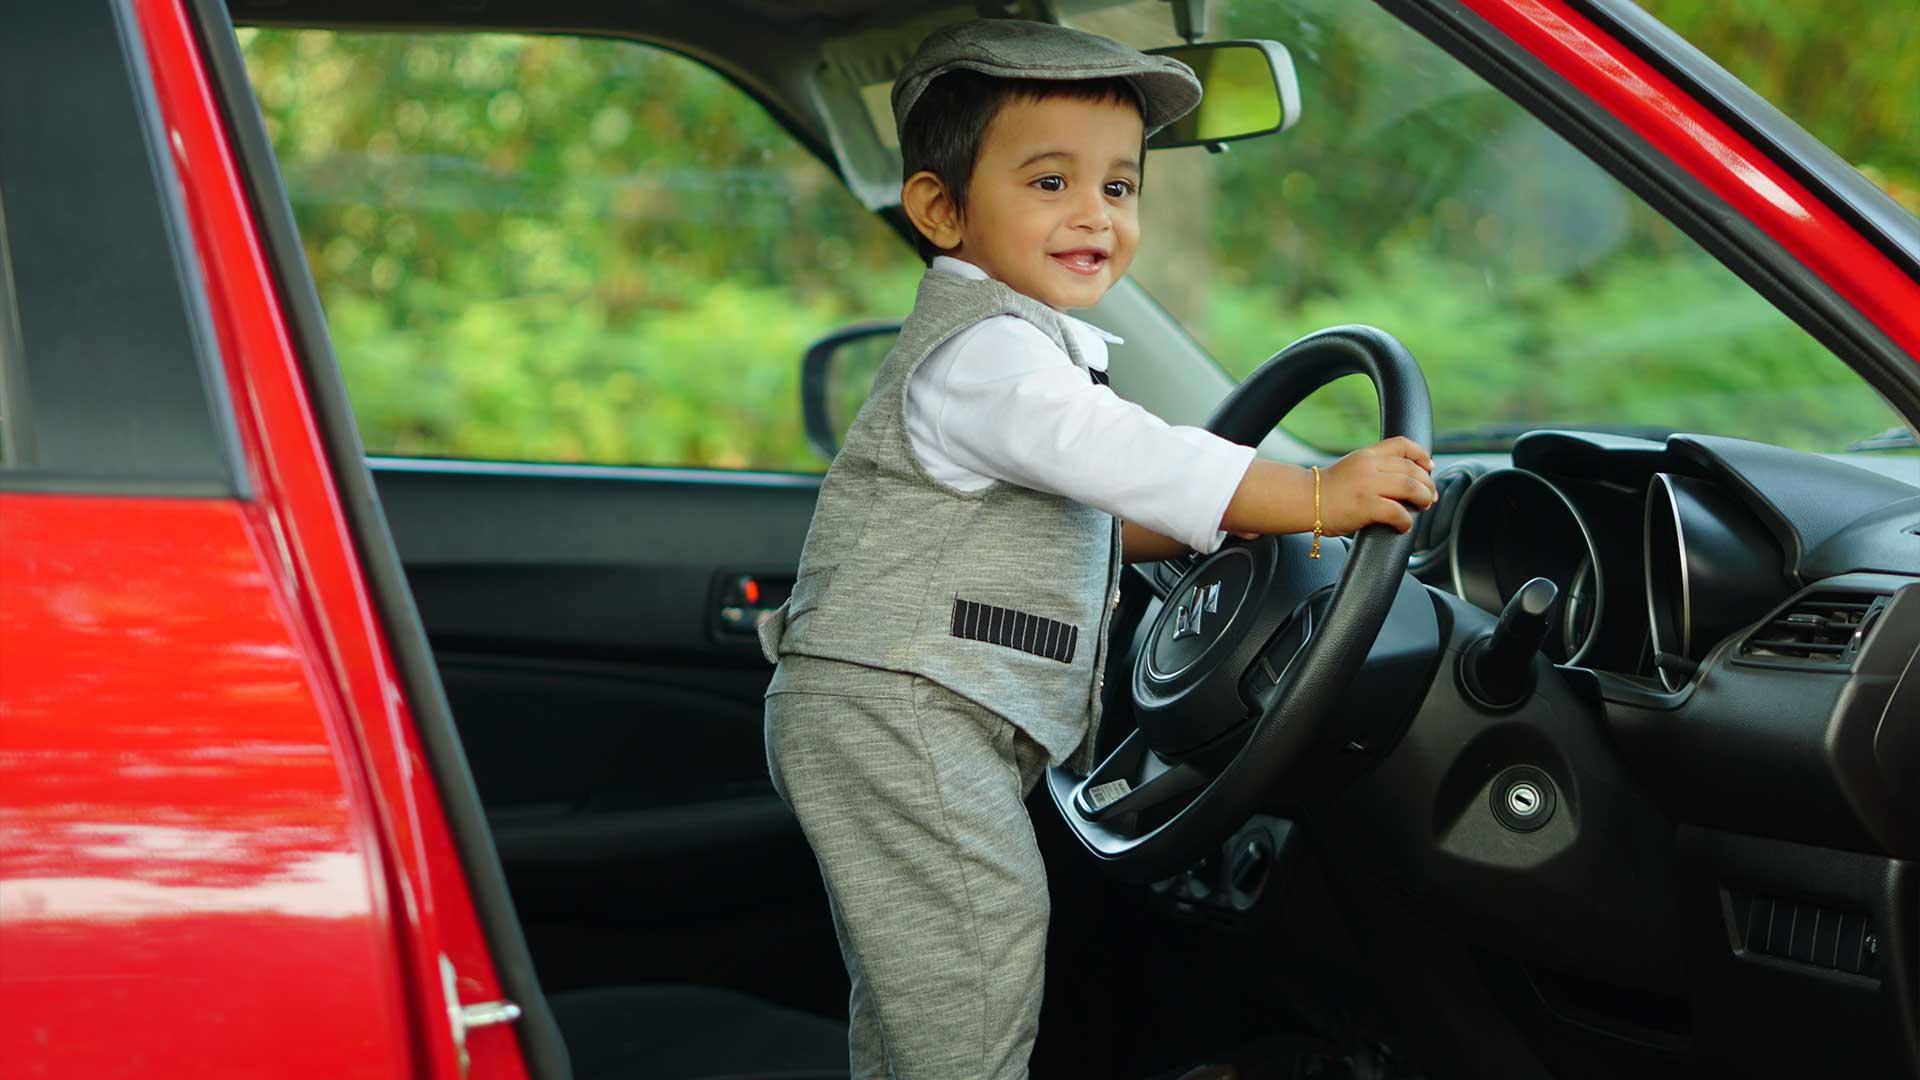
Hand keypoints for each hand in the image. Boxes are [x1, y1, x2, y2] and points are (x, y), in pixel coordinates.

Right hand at [1318, 436, 1436, 534]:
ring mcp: (1368, 485)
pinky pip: (1398, 512)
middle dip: (1427, 483)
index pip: (1401, 444)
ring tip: (1423, 506)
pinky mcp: (1366, 506)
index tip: (1429, 466)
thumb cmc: (1326, 491)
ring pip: (1410, 487)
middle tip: (1430, 496)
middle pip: (1412, 469)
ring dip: (1423, 498)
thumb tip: (1402, 480)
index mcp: (1366, 455)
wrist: (1303, 500)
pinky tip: (1403, 525)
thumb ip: (1373, 469)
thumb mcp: (1351, 468)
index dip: (1421, 454)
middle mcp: (1369, 466)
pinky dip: (1406, 520)